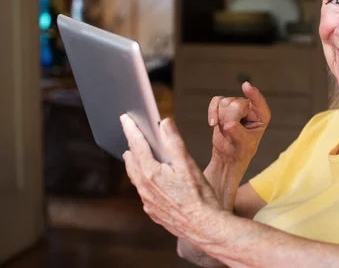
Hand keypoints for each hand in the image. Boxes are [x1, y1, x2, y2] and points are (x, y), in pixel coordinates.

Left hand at [121, 114, 226, 245]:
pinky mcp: (154, 212)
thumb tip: (164, 123)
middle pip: (132, 162)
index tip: (125, 118)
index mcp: (150, 173)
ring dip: (136, 164)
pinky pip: (144, 193)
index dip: (131, 129)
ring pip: (136, 178)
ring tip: (136, 155)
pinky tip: (152, 181)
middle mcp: (144, 188)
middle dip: (131, 146)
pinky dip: (144, 181)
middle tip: (132, 135)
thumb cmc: (200, 196)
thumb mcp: (188, 164)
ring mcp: (148, 202)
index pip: (136, 144)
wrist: (204, 227)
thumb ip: (174, 142)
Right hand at [208, 82, 270, 164]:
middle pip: (235, 104)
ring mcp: (237, 104)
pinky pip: (216, 101)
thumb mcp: (244, 145)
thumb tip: (228, 125)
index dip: (253, 94)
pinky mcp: (224, 105)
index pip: (259, 102)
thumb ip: (238, 134)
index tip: (246, 86)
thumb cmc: (242, 149)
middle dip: (229, 119)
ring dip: (222, 119)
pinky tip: (213, 124)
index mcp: (261, 116)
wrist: (229, 153)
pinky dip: (212, 112)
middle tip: (230, 132)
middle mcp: (250, 107)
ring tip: (226, 130)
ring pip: (224, 103)